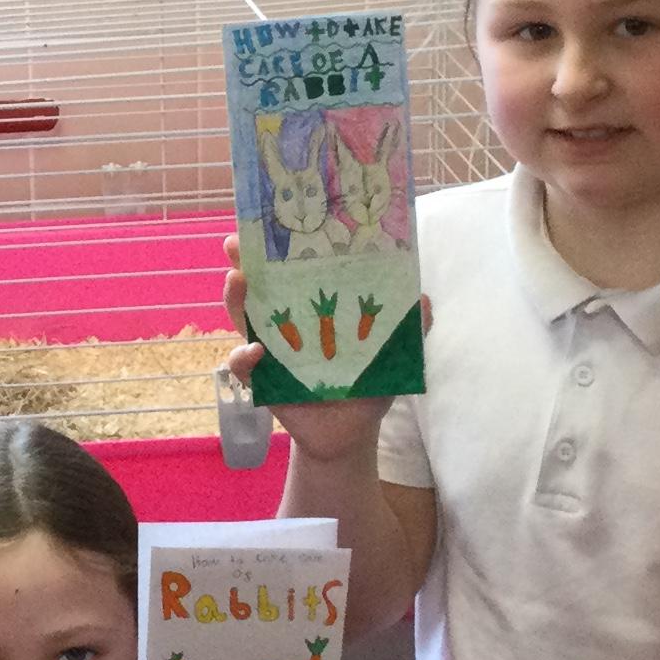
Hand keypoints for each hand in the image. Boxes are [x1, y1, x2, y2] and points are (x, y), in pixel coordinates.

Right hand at [220, 234, 426, 462]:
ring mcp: (268, 353)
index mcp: (312, 312)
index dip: (279, 250)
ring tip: (237, 283)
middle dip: (242, 263)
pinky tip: (257, 352)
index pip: (291, 274)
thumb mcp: (391, 356)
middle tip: (235, 247)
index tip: (267, 225)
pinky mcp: (261, 383)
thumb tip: (424, 301)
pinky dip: (243, 357)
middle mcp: (284, 326)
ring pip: (241, 320)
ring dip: (234, 300)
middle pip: (256, 288)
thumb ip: (407, 330)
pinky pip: (242, 366)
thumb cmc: (367, 387)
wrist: (351, 435)